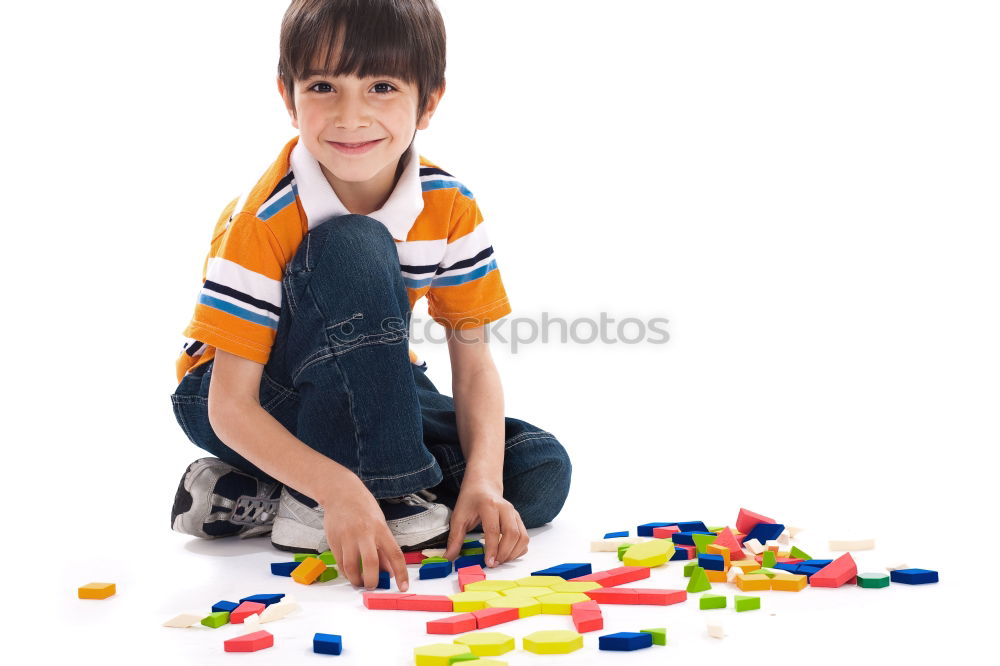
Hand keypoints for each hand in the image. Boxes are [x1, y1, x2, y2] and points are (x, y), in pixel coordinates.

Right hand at [319, 476, 408, 591]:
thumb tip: (390, 572)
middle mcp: (365, 533)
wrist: (341, 493)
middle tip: (373, 586)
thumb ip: (384, 549)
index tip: (403, 588)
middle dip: (373, 581)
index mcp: (381, 529)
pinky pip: (340, 563)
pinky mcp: (334, 540)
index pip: (395, 554)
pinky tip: (350, 573)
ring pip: (351, 567)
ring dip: (357, 580)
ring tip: (360, 583)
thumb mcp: (380, 524)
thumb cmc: (364, 509)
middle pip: (371, 563)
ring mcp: (348, 536)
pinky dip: (346, 573)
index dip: (401, 573)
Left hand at [443, 479, 528, 566]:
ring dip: (512, 553)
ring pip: (522, 537)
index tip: (488, 562)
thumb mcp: (458, 517)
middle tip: (493, 564)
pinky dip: (518, 550)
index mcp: (489, 505)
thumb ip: (455, 539)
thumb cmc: (471, 500)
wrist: (483, 485)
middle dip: (504, 553)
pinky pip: (524, 538)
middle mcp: (505, 508)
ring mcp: (515, 514)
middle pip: (512, 534)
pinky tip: (506, 554)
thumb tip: (448, 558)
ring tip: (499, 560)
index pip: (494, 530)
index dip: (492, 549)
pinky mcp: (519, 520)